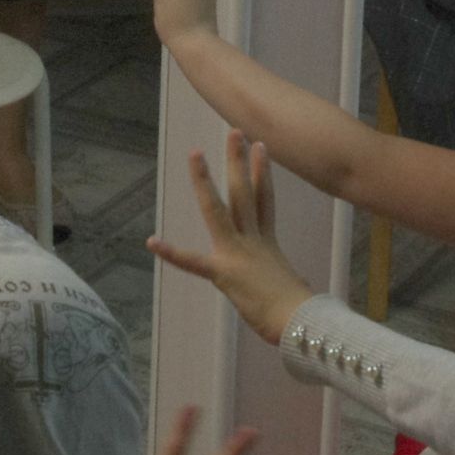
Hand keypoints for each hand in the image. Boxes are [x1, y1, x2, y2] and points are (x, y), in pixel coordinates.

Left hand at [150, 132, 314, 348]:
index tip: (262, 148)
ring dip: (204, 181)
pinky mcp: (224, 273)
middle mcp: (252, 241)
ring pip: (218, 210)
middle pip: (244, 193)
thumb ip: (293, 281)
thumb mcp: (296, 288)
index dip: (262, 174)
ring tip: (195, 154)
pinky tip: (152, 241)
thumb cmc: (302, 314)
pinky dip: (171, 253)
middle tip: (235, 133)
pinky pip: (193, 262)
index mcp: (268, 245)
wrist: (300, 322)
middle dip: (239, 161)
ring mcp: (237, 253)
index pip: (264, 201)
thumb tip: (302, 287)